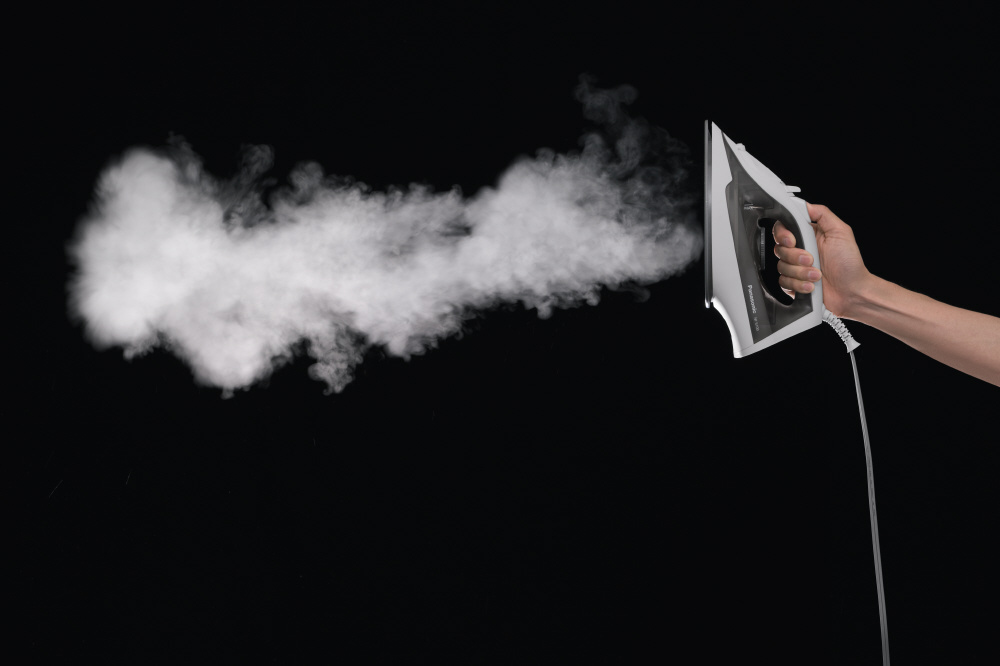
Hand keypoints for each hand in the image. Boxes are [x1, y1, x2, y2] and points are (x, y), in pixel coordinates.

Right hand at [772, 203, 873, 318]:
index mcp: (809, 235)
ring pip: (781, 267)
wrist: (852, 292)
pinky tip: (812, 285)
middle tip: (812, 260)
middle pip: (779, 249)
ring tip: (817, 275)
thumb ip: (822, 214)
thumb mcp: (841, 232)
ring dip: (800, 273)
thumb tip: (805, 204)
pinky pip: (783, 282)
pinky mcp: (794, 283)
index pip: (783, 228)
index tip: (792, 241)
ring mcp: (796, 267)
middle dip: (795, 257)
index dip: (783, 235)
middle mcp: (800, 250)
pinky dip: (799, 285)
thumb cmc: (850, 264)